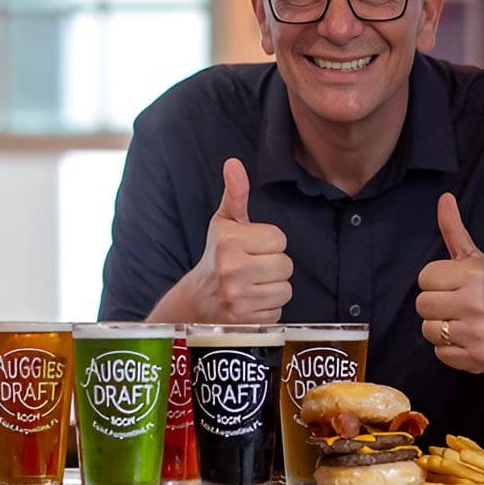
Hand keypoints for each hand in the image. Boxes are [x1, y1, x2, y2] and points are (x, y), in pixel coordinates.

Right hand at [185, 157, 292, 322]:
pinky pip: (278, 312)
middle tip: (253, 268)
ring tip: (252, 285)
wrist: (197, 301)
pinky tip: (251, 302)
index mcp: (229, 242)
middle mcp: (232, 270)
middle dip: (273, 266)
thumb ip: (235, 194)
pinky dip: (268, 308)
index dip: (269, 243)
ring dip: (273, 288)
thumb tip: (234, 163)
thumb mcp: (224, 223)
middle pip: (286, 265)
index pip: (279, 239)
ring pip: (286, 290)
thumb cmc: (217, 255)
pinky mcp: (246, 322)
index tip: (251, 248)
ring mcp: (239, 298)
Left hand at [415, 193, 483, 373]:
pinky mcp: (476, 357)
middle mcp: (476, 302)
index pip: (424, 277)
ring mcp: (477, 332)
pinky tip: (467, 340)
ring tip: (461, 323)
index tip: (454, 286)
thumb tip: (443, 197)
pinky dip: (449, 350)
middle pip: (421, 304)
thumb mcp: (474, 259)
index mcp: (473, 274)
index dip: (435, 282)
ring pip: (428, 330)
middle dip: (435, 306)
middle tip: (457, 306)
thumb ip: (454, 229)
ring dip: (440, 329)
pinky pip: (439, 353)